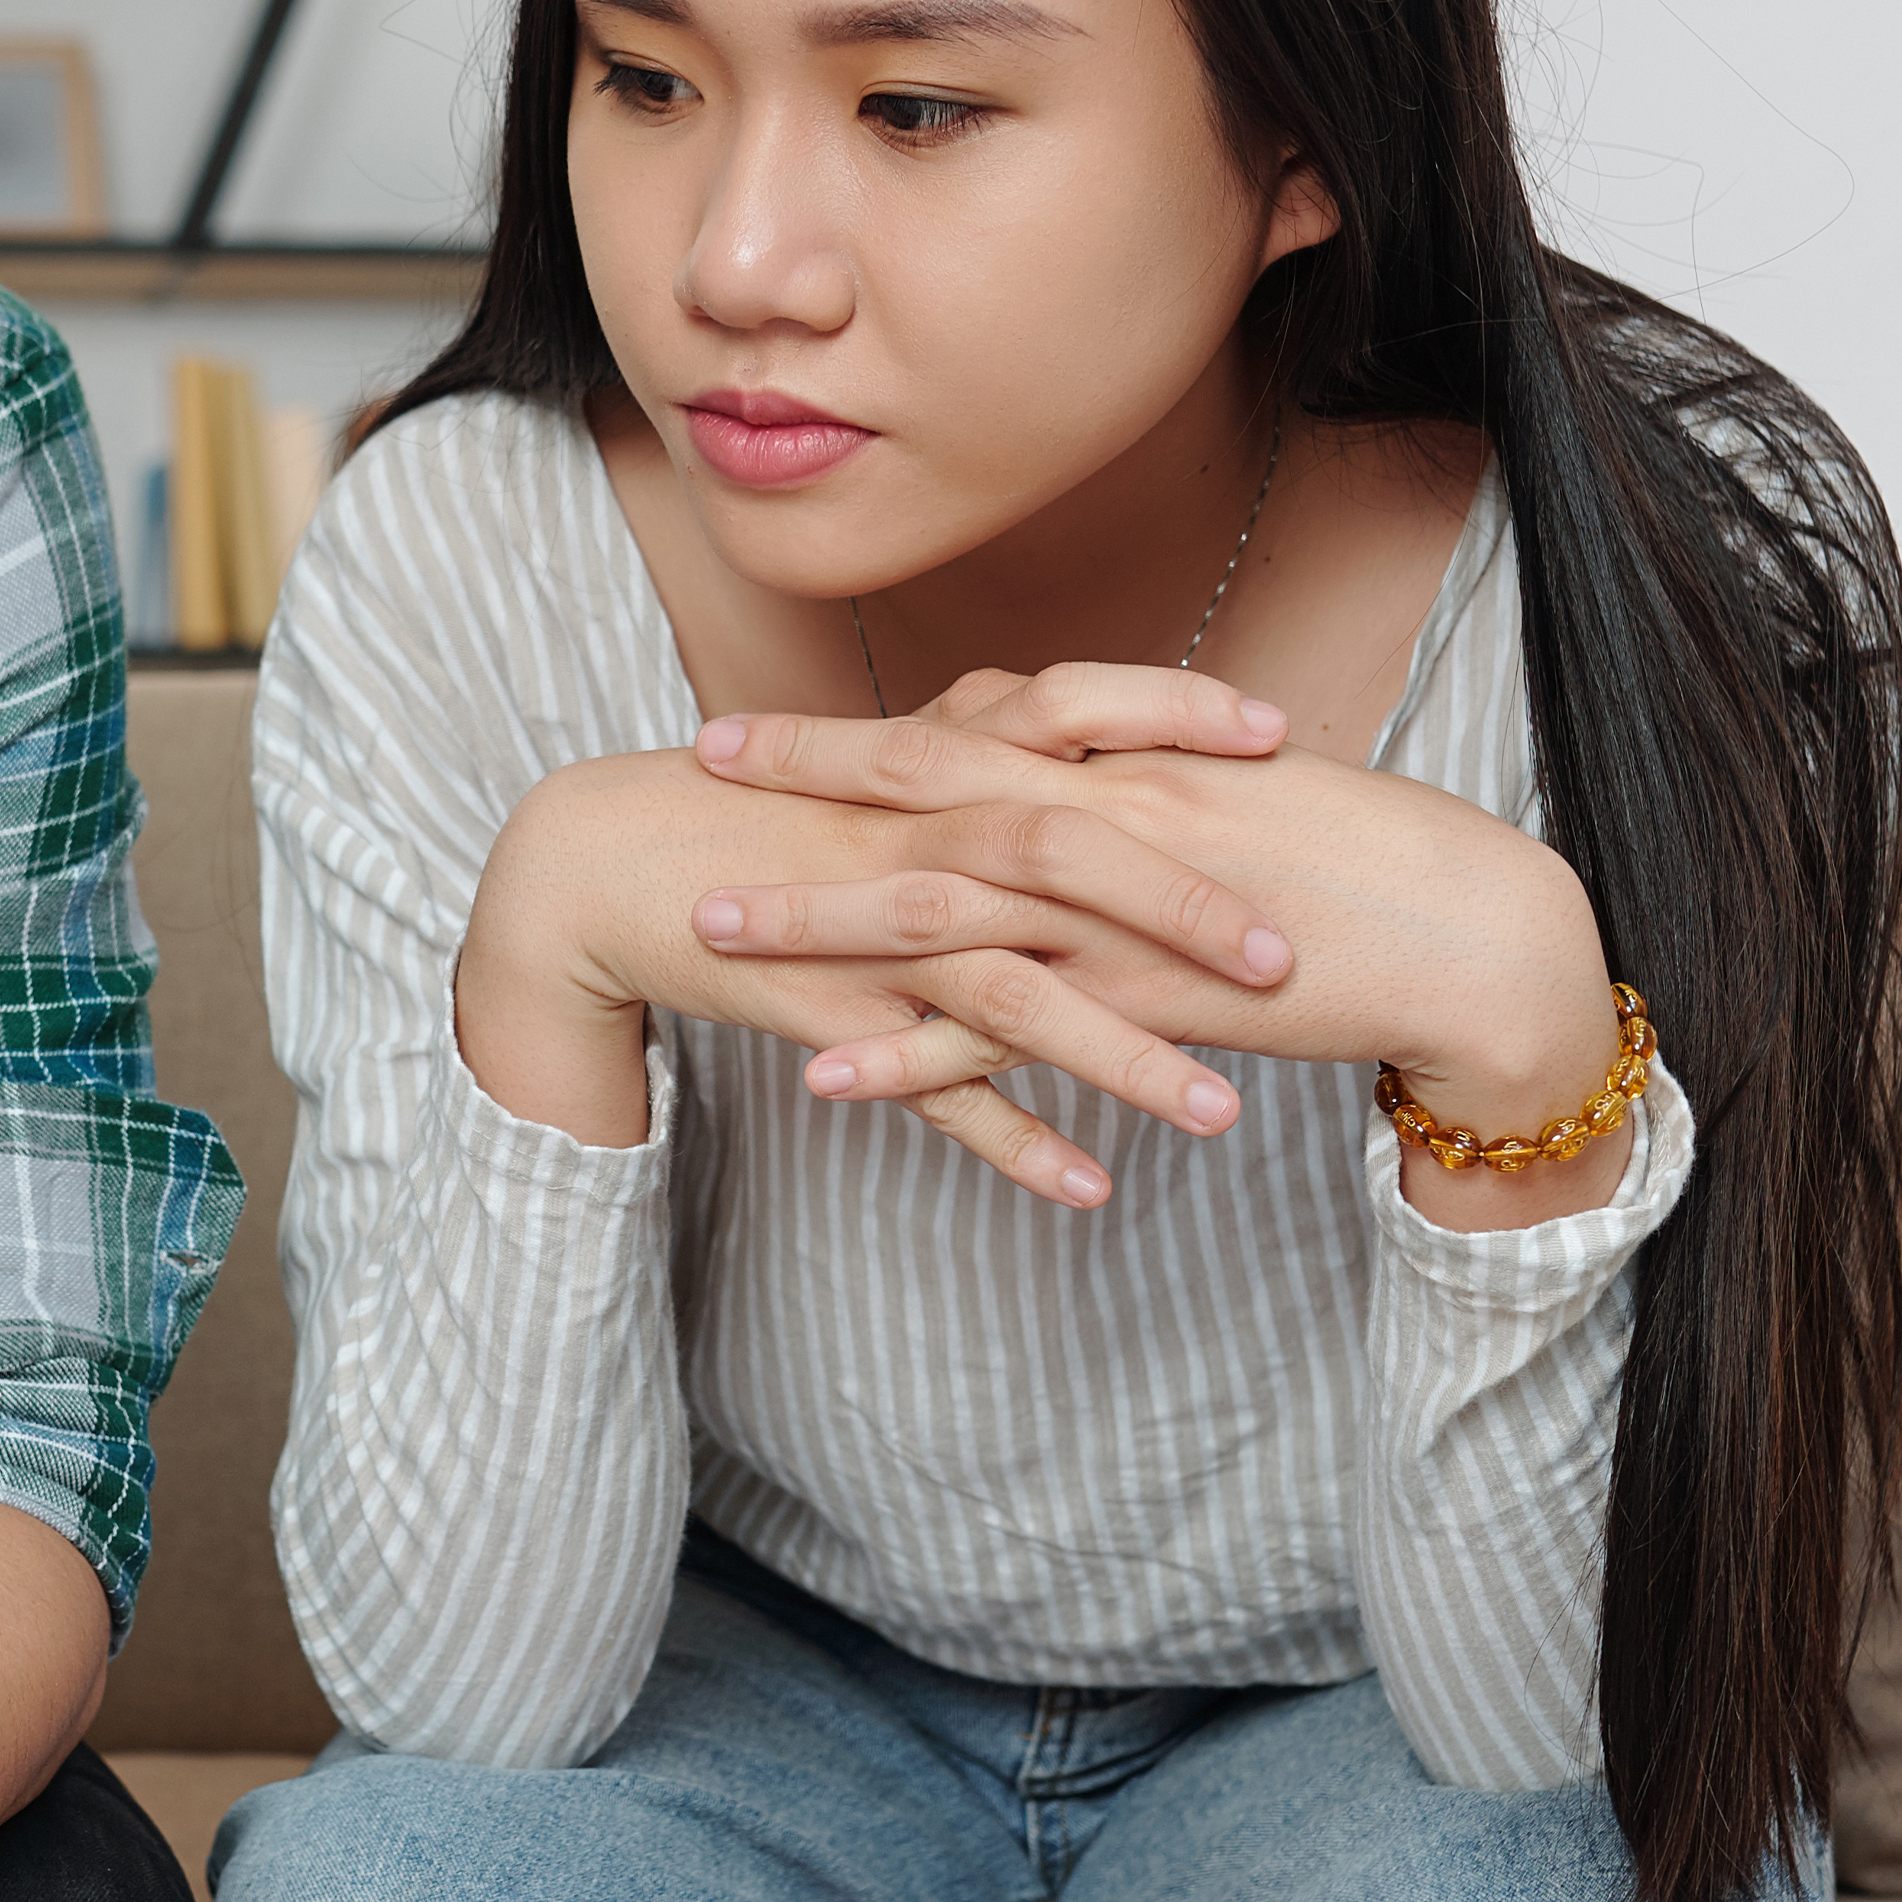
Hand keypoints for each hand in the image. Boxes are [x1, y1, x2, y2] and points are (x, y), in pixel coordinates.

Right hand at [455, 659, 1300, 1204]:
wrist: (611, 864)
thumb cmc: (759, 812)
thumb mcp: (884, 762)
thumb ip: (986, 746)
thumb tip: (1094, 731)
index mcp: (938, 760)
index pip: (1075, 711)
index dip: (1177, 718)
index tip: (1278, 741)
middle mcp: (918, 839)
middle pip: (1068, 856)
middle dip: (1183, 911)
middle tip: (1290, 960)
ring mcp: (878, 934)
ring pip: (1015, 995)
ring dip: (1123, 1058)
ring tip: (1225, 1115)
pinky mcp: (838, 1018)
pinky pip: (936, 1091)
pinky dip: (1011, 1142)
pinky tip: (1089, 1190)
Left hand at [689, 664, 1632, 1216]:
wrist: (1475, 931)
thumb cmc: (1372, 863)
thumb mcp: (1244, 804)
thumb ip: (1150, 789)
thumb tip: (1083, 781)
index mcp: (1132, 761)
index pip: (963, 730)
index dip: (851, 732)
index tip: (752, 729)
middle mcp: (1112, 818)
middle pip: (925, 790)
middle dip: (802, 783)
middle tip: (693, 775)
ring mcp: (1123, 914)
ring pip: (939, 910)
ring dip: (819, 922)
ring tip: (715, 931)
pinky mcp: (1146, 1007)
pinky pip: (1006, 1037)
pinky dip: (912, 1060)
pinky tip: (828, 1078)